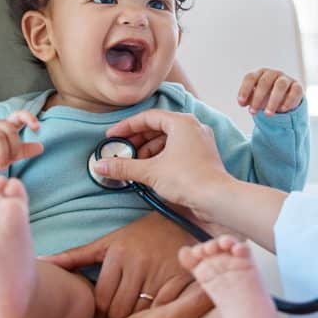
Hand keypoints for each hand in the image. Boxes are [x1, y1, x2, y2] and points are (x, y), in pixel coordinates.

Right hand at [0, 110, 43, 169]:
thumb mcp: (13, 152)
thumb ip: (26, 149)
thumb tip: (41, 148)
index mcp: (8, 124)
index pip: (19, 115)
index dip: (29, 118)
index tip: (37, 128)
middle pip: (10, 131)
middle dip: (13, 148)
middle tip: (10, 163)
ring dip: (2, 155)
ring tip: (1, 167)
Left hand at [42, 212, 196, 317]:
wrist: (185, 218)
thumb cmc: (141, 235)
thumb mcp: (108, 242)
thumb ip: (76, 256)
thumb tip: (42, 263)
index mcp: (118, 253)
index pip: (100, 301)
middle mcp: (139, 262)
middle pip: (119, 311)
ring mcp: (162, 271)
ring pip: (141, 315)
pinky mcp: (183, 279)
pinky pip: (164, 312)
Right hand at [94, 110, 232, 214]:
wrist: (218, 199)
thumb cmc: (188, 179)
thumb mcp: (150, 171)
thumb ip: (124, 167)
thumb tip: (100, 165)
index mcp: (181, 122)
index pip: (148, 117)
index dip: (127, 127)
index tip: (112, 136)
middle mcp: (193, 127)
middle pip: (158, 127)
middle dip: (137, 140)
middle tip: (121, 152)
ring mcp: (200, 142)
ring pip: (168, 140)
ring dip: (148, 150)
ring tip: (135, 164)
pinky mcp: (203, 157)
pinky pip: (177, 150)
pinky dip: (161, 157)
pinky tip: (151, 170)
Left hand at [237, 68, 303, 115]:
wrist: (286, 100)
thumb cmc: (267, 97)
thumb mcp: (256, 98)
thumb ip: (249, 99)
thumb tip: (242, 102)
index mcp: (260, 74)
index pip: (250, 78)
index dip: (245, 90)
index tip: (241, 103)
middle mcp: (273, 74)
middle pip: (264, 82)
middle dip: (257, 97)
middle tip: (252, 112)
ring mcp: (286, 79)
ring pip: (280, 85)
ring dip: (273, 100)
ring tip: (267, 114)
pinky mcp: (298, 86)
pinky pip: (295, 91)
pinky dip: (288, 101)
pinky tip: (282, 110)